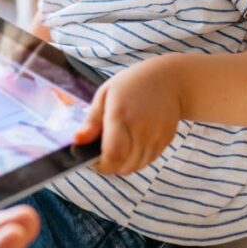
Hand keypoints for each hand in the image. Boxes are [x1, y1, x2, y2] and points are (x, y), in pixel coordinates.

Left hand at [74, 57, 182, 175]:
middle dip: (111, 165)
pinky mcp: (165, 141)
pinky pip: (148, 161)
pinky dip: (138, 158)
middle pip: (124, 166)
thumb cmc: (132, 85)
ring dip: (124, 163)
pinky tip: (134, 142)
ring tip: (120, 146)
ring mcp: (156, 136)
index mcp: (120, 115)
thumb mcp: (105, 95)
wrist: (169, 80)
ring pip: (136, 167)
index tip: (94, 160)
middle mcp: (140, 129)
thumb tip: (77, 141)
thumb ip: (91, 121)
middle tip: (105, 152)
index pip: (112, 154)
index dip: (101, 165)